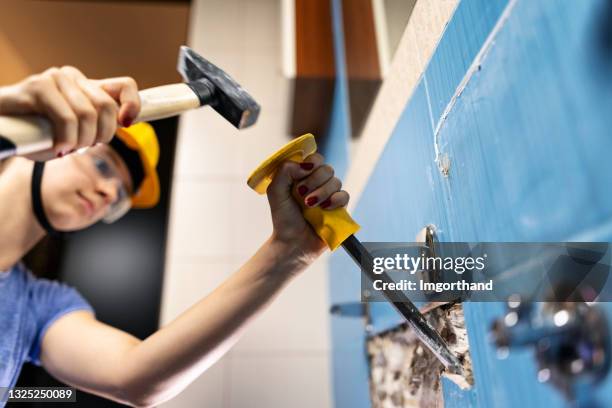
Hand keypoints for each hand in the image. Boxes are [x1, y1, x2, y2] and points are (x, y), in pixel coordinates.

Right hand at [0, 66, 140, 156]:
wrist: (0, 128)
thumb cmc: (35, 134)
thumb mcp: (74, 135)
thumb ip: (98, 127)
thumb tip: (124, 123)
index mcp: (88, 88)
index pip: (125, 86)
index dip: (132, 105)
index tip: (127, 124)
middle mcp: (74, 78)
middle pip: (107, 107)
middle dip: (101, 135)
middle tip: (82, 147)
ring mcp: (56, 78)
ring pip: (88, 114)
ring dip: (81, 140)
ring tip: (65, 148)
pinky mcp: (39, 86)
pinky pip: (67, 117)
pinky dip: (66, 138)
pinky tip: (57, 147)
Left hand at [266, 153, 348, 265]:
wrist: (293, 243)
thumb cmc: (283, 219)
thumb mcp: (275, 192)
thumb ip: (285, 171)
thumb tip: (305, 165)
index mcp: (303, 176)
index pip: (315, 158)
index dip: (311, 162)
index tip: (302, 173)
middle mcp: (317, 183)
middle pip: (326, 168)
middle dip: (314, 180)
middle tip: (302, 194)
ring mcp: (329, 195)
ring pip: (336, 181)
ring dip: (322, 192)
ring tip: (310, 206)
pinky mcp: (339, 208)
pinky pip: (345, 195)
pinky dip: (335, 200)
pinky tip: (325, 209)